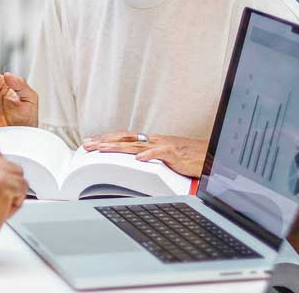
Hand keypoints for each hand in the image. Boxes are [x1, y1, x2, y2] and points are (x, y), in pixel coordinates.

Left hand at [83, 131, 209, 177]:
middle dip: (105, 141)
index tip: (91, 142)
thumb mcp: (164, 156)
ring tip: (103, 149)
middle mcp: (154, 140)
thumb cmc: (189, 156)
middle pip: (125, 138)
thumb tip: (132, 161)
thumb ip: (149, 156)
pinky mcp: (175, 154)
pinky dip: (148, 155)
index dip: (107, 139)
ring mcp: (164, 145)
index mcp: (151, 141)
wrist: (211, 154)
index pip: (124, 137)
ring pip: (137, 145)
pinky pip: (160, 153)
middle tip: (87, 145)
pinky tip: (138, 159)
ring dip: (118, 147)